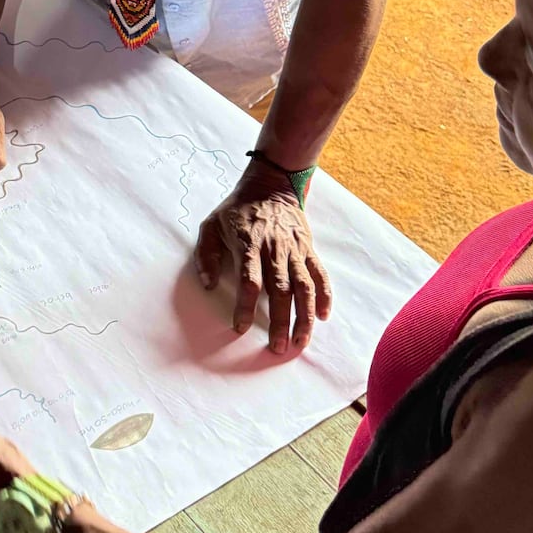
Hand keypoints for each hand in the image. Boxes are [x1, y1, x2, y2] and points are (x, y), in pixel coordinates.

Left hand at [194, 172, 332, 355]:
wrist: (270, 185)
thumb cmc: (237, 210)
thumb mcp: (210, 225)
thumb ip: (206, 256)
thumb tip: (208, 284)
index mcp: (249, 245)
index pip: (249, 281)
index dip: (245, 306)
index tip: (240, 328)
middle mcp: (274, 250)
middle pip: (280, 290)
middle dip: (279, 321)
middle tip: (277, 347)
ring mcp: (295, 250)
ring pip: (304, 286)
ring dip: (305, 316)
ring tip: (302, 341)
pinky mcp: (308, 249)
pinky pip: (320, 274)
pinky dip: (325, 295)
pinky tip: (325, 316)